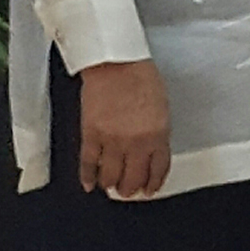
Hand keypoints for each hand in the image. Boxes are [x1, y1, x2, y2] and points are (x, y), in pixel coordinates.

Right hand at [77, 58, 172, 197]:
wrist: (115, 60)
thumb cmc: (139, 74)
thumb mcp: (161, 106)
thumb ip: (157, 132)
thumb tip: (152, 150)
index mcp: (158, 135)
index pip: (157, 170)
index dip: (153, 183)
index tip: (149, 188)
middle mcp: (136, 143)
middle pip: (134, 179)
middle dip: (131, 189)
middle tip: (128, 190)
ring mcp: (112, 141)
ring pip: (111, 178)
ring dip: (111, 185)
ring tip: (110, 185)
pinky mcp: (91, 136)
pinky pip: (89, 165)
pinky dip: (88, 177)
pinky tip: (89, 184)